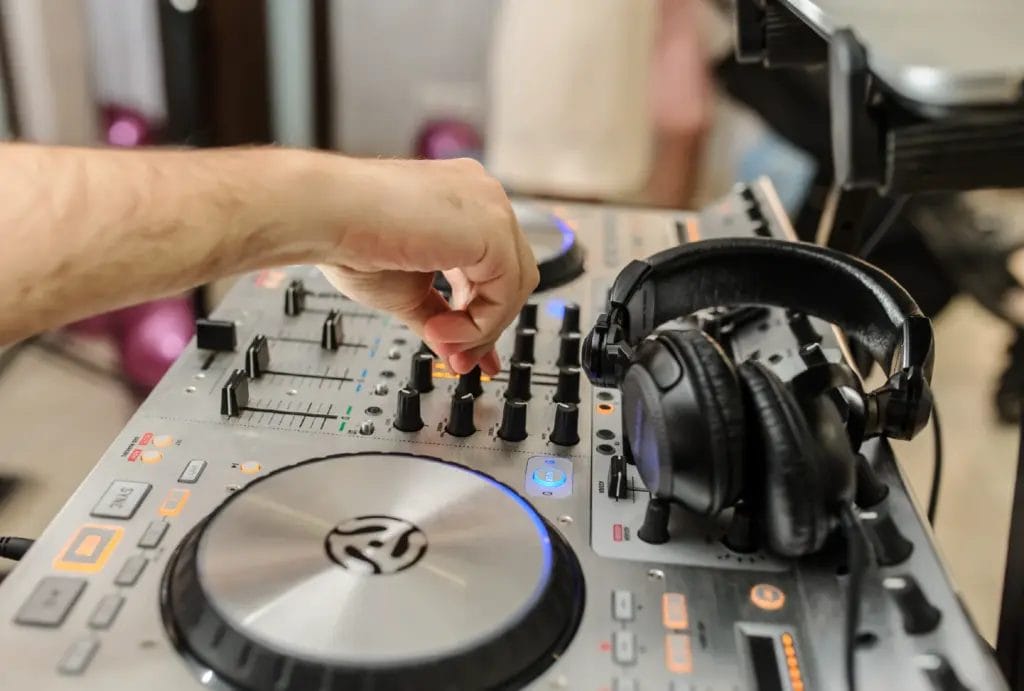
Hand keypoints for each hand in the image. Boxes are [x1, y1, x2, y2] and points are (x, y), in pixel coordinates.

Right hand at [316, 157, 538, 374]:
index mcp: (462, 201)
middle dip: (486, 325)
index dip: (482, 312)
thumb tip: (459, 355)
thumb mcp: (408, 291)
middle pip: (513, 275)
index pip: (494, 265)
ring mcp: (490, 207)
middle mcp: (482, 197)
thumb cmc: (349, 240)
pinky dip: (480, 322)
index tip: (465, 351)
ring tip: (439, 339)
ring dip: (481, 328)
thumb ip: (442, 319)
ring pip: (517, 285)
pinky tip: (440, 330)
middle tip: (459, 358)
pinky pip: (508, 290)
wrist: (324, 216)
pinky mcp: (492, 227)